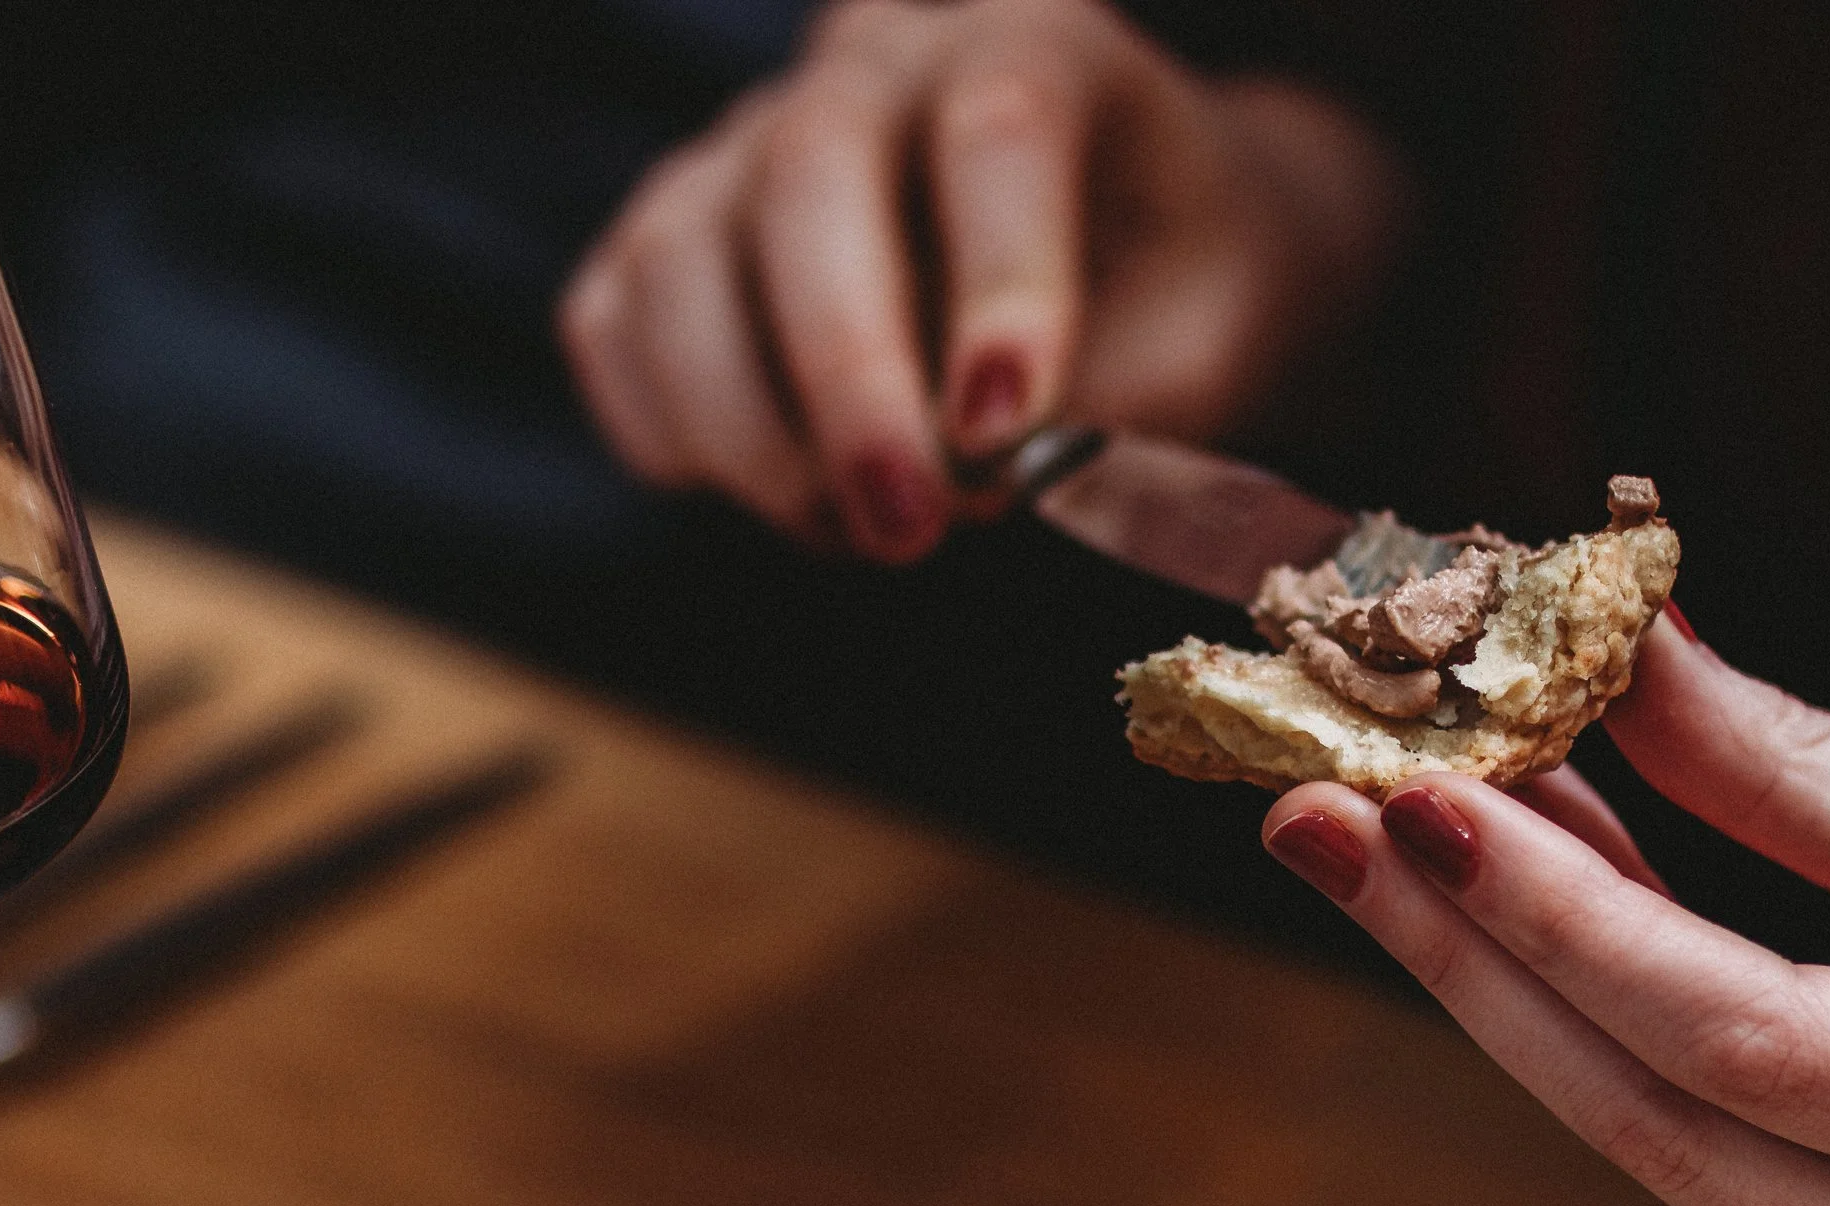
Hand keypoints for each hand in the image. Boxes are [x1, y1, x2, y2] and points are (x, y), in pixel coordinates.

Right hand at [558, 0, 1406, 559]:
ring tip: (859, 532)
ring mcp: (755, 141)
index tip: (1008, 432)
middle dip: (844, 375)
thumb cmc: (1182, 293)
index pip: (1000, 129)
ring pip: (678, 254)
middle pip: (810, 176)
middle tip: (903, 528)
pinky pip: (612, 322)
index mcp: (1041, 44)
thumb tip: (976, 475)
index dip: (999, 283)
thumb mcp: (1216, 346)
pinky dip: (669, 431)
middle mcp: (878, 65)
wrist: (1134, 258)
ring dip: (748, 430)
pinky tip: (780, 497)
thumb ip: (1125, 404)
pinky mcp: (679, 235)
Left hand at [1262, 609, 1829, 1205]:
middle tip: (1315, 826)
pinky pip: (1695, 1181)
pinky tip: (1533, 937)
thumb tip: (1611, 653)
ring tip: (1396, 845)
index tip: (1414, 798)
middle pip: (1649, 1123)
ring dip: (1517, 993)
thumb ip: (1799, 777)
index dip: (1562, 918)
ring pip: (1651, 1158)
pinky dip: (1606, 1051)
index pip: (1739, 1037)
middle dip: (1462, 959)